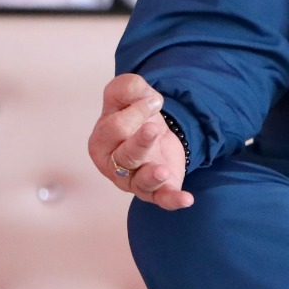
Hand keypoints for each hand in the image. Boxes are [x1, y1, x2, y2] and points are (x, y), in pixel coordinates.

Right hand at [88, 73, 192, 209]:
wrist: (151, 132)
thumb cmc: (131, 116)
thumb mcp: (125, 94)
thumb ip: (128, 87)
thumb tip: (147, 98)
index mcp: (102, 141)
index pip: (116, 127)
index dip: (136, 111)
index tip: (153, 100)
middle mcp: (115, 165)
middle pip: (126, 156)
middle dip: (140, 141)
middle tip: (154, 127)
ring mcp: (135, 180)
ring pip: (142, 182)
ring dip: (152, 176)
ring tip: (163, 170)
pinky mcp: (157, 189)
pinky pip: (164, 198)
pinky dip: (174, 200)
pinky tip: (187, 199)